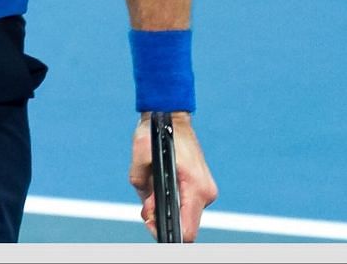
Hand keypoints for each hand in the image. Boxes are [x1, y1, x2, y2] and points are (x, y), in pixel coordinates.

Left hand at [128, 111, 218, 241]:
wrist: (171, 115)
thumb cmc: (157, 133)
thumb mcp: (140, 157)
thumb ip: (141, 186)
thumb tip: (148, 209)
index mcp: (194, 186)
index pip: (187, 231)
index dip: (166, 232)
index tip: (152, 221)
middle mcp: (205, 192)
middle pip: (185, 226)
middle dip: (163, 220)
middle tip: (148, 203)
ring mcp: (206, 190)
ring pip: (185, 216)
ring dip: (166, 210)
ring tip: (151, 193)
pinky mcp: (202, 187)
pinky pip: (186, 206)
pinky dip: (172, 203)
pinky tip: (159, 190)